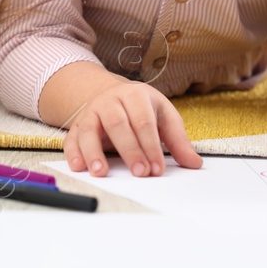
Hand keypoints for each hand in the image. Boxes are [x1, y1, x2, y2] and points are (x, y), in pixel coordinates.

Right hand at [63, 79, 203, 177]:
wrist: (112, 94)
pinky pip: (71, 138)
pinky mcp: (77, 125)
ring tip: (101, 172)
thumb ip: (178, 140)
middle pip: (118, 124)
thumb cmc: (142, 109)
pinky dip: (73, 152)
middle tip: (140, 173)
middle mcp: (110, 101)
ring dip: (94, 152)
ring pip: (89, 129)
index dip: (151, 145)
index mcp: (135, 96)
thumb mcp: (163, 116)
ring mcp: (91, 112)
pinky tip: (79, 167)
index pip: (143, 121)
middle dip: (129, 150)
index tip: (158, 169)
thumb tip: (195, 163)